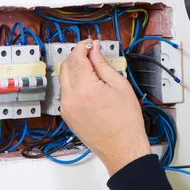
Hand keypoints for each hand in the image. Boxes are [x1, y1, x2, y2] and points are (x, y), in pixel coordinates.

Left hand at [60, 39, 151, 174]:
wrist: (121, 146)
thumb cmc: (125, 121)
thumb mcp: (119, 85)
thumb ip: (103, 65)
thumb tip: (94, 50)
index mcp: (85, 88)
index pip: (76, 58)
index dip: (83, 46)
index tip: (90, 42)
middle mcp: (71, 98)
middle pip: (66, 66)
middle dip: (77, 55)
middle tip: (91, 51)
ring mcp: (66, 108)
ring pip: (63, 78)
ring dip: (74, 68)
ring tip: (92, 67)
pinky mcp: (67, 115)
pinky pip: (66, 91)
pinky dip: (74, 82)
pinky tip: (88, 82)